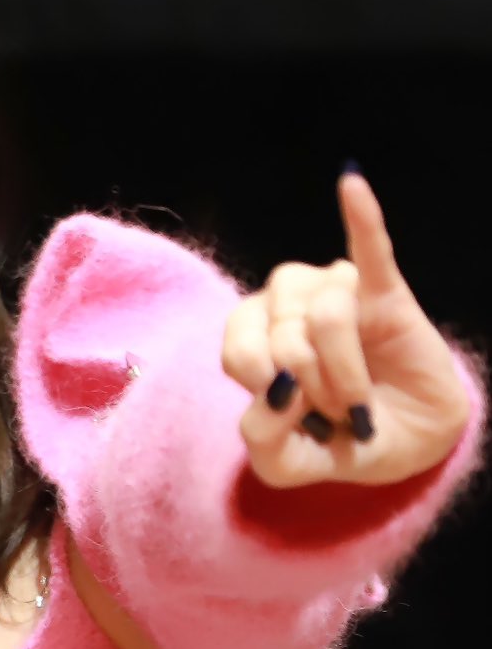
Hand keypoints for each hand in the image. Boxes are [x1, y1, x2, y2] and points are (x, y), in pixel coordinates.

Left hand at [223, 168, 471, 487]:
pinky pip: (369, 248)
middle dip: (313, 390)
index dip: (268, 391)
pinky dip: (361, 218)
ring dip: (344, 369)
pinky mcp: (384, 290)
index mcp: (254, 337)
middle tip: (338, 412)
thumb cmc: (339, 441)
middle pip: (281, 337)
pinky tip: (351, 183)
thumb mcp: (288, 464)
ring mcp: (334, 292)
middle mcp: (285, 305)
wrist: (410, 443)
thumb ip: (262, 441)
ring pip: (325, 314)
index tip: (296, 418)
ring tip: (357, 393)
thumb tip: (277, 391)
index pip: (239, 349)